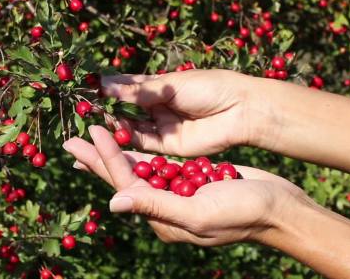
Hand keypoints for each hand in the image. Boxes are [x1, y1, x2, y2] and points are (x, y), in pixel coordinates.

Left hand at [63, 126, 306, 246]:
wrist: (280, 209)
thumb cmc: (243, 212)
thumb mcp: (198, 212)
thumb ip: (155, 205)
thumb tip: (112, 204)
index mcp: (162, 217)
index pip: (125, 184)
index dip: (106, 157)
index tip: (90, 131)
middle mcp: (164, 207)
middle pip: (123, 178)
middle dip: (97, 158)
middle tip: (69, 142)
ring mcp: (177, 194)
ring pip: (138, 169)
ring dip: (115, 152)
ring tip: (93, 138)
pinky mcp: (190, 180)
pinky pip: (158, 164)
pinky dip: (140, 150)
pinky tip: (129, 140)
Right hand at [102, 70, 270, 155]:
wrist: (240, 110)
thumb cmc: (209, 88)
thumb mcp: (171, 86)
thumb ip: (140, 90)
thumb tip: (105, 85)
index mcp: (160, 86)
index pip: (128, 85)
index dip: (109, 86)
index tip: (88, 86)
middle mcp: (157, 106)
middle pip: (126, 107)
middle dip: (107, 107)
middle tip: (86, 107)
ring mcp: (162, 125)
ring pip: (132, 126)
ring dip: (115, 123)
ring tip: (96, 119)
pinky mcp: (168, 145)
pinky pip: (143, 142)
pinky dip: (128, 137)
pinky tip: (113, 131)